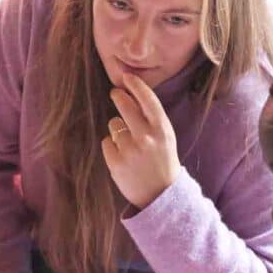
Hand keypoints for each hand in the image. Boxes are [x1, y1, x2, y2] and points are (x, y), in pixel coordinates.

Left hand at [101, 73, 180, 208]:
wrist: (161, 195)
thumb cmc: (162, 161)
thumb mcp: (166, 138)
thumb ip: (152, 119)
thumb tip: (133, 95)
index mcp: (162, 130)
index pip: (148, 100)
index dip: (136, 86)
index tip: (127, 77)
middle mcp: (146, 138)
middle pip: (125, 106)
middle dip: (118, 96)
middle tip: (115, 93)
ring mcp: (130, 150)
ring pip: (114, 125)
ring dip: (118, 130)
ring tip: (130, 146)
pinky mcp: (116, 162)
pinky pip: (107, 142)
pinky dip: (112, 147)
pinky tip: (123, 157)